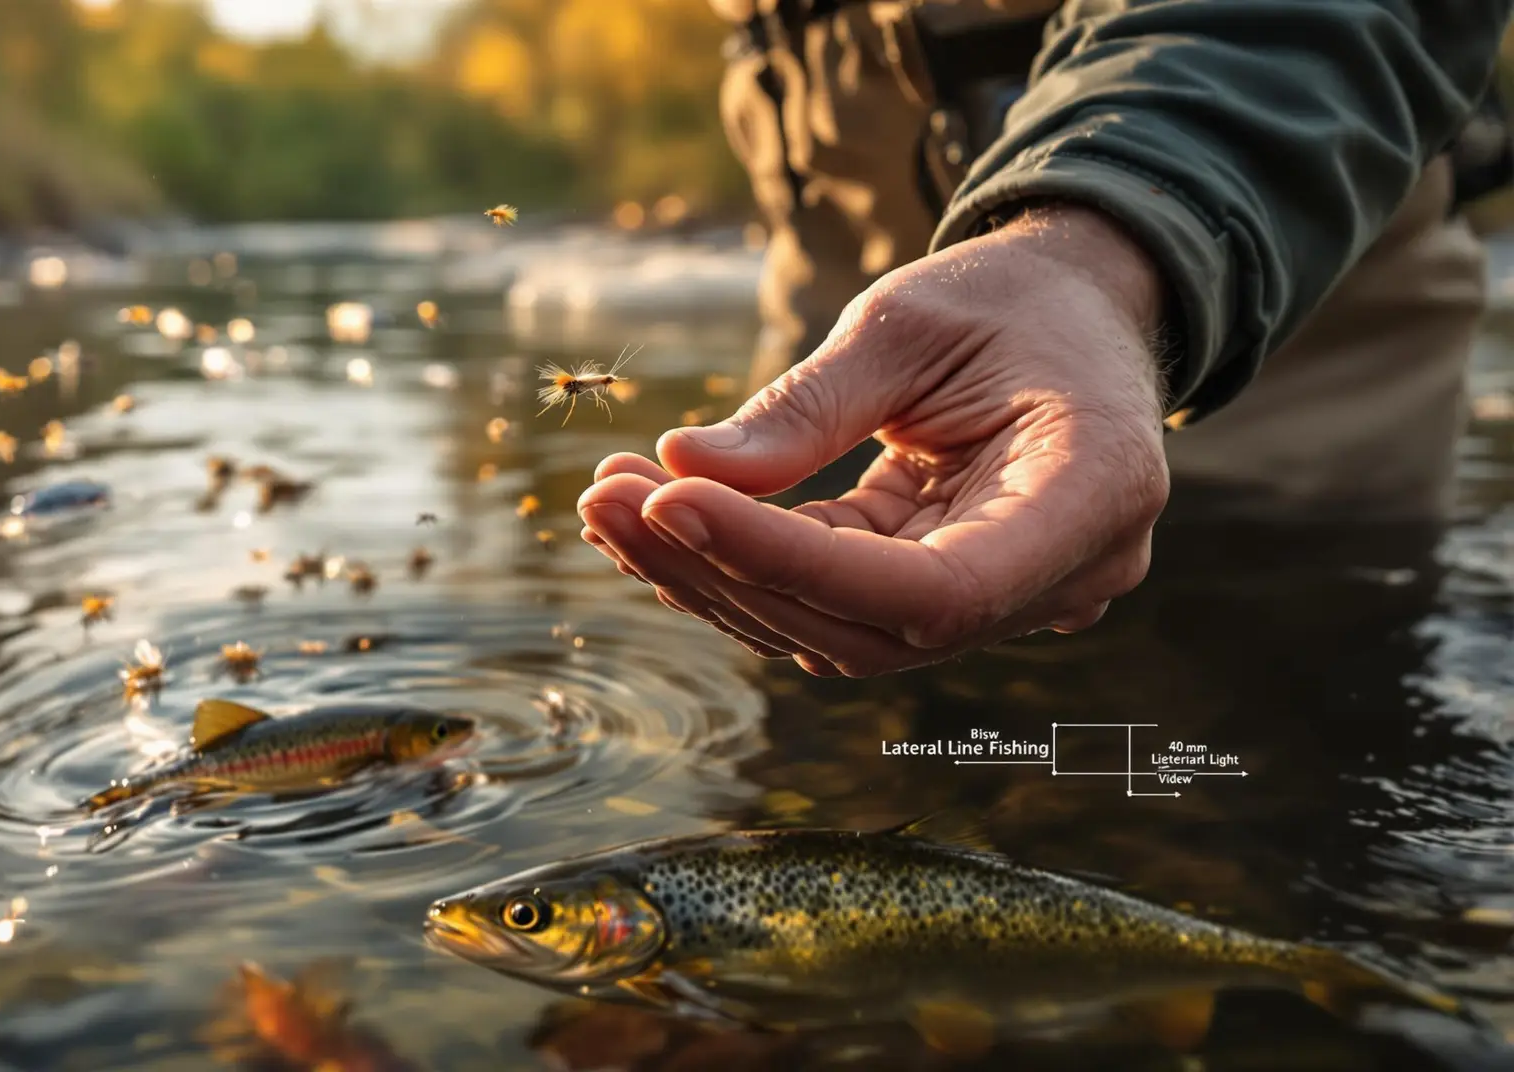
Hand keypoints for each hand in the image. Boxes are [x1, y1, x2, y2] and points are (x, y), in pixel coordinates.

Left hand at [578, 204, 1171, 676]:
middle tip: (605, 498)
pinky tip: (658, 517)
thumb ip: (806, 407)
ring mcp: (1006, 600)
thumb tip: (679, 465)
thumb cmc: (1009, 298)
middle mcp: (1062, 574)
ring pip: (836, 631)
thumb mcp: (907, 321)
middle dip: (721, 569)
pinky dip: (741, 567)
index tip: (671, 503)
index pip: (930, 590)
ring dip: (712, 575)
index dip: (788, 564)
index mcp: (1091, 494)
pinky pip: (833, 604)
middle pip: (866, 628)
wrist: (1075, 309)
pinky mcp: (943, 594)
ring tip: (610, 501)